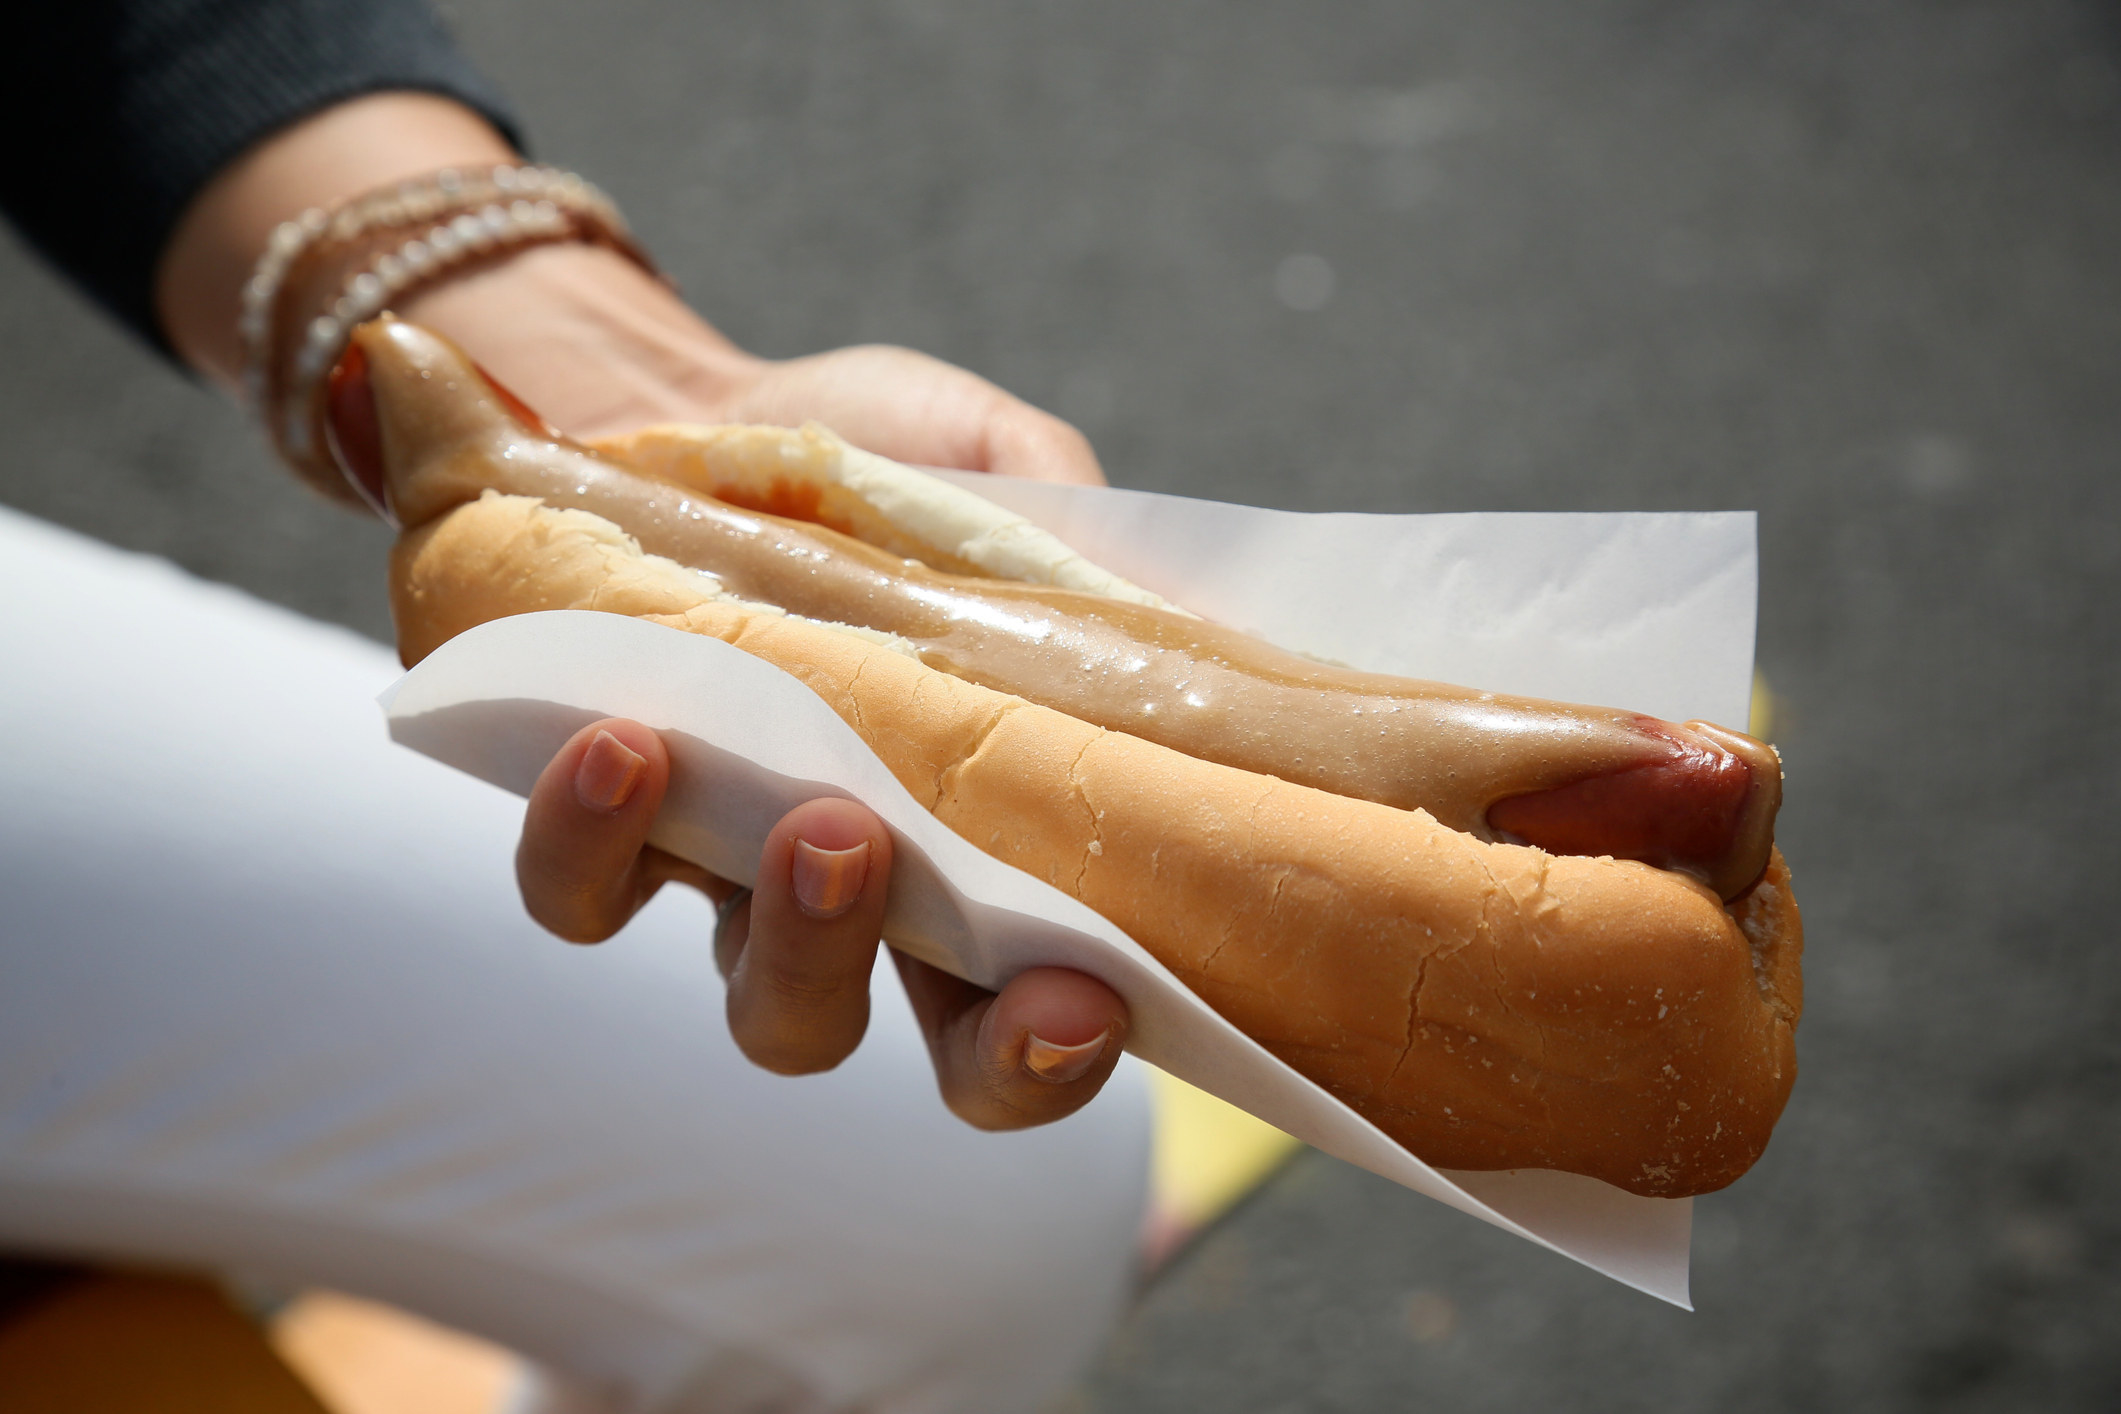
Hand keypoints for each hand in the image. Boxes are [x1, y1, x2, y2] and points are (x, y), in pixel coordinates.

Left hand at [156, 90, 1125, 1124]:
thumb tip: (1187, 612)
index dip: (1060, 1049)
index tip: (1088, 1001)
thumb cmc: (875, 456)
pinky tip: (623, 740)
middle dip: (964, 1044)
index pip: (1038, 1007)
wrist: (692, 408)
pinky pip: (581, 896)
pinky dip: (597, 841)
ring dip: (799, 943)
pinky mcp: (600, 822)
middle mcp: (873, 899)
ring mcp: (739, 873)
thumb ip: (1079, 538)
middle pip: (960, 1045)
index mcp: (989, 845)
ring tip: (817, 816)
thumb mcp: (998, 468)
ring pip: (769, 1007)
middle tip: (986, 927)